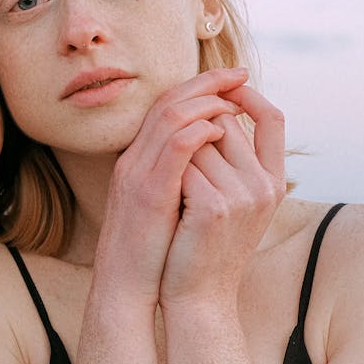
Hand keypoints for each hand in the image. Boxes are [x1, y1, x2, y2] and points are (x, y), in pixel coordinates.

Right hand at [93, 67, 248, 303]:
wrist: (123, 290)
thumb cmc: (149, 255)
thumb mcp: (163, 208)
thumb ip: (179, 181)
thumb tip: (209, 163)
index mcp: (137, 163)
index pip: (166, 107)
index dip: (198, 87)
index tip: (230, 80)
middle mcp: (133, 161)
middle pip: (168, 101)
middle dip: (207, 83)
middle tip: (240, 73)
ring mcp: (137, 176)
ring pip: (170, 117)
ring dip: (207, 101)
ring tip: (235, 97)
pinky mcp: (149, 195)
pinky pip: (174, 149)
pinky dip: (199, 133)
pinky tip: (221, 130)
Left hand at [158, 84, 285, 310]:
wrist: (196, 296)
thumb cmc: (205, 247)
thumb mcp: (231, 201)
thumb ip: (233, 162)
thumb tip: (219, 111)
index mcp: (274, 181)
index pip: (274, 118)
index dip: (249, 95)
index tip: (225, 86)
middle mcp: (265, 186)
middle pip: (225, 123)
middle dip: (194, 133)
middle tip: (177, 170)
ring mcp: (242, 196)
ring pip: (199, 140)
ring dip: (176, 156)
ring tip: (171, 192)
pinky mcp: (214, 208)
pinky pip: (184, 165)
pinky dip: (168, 175)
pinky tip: (164, 200)